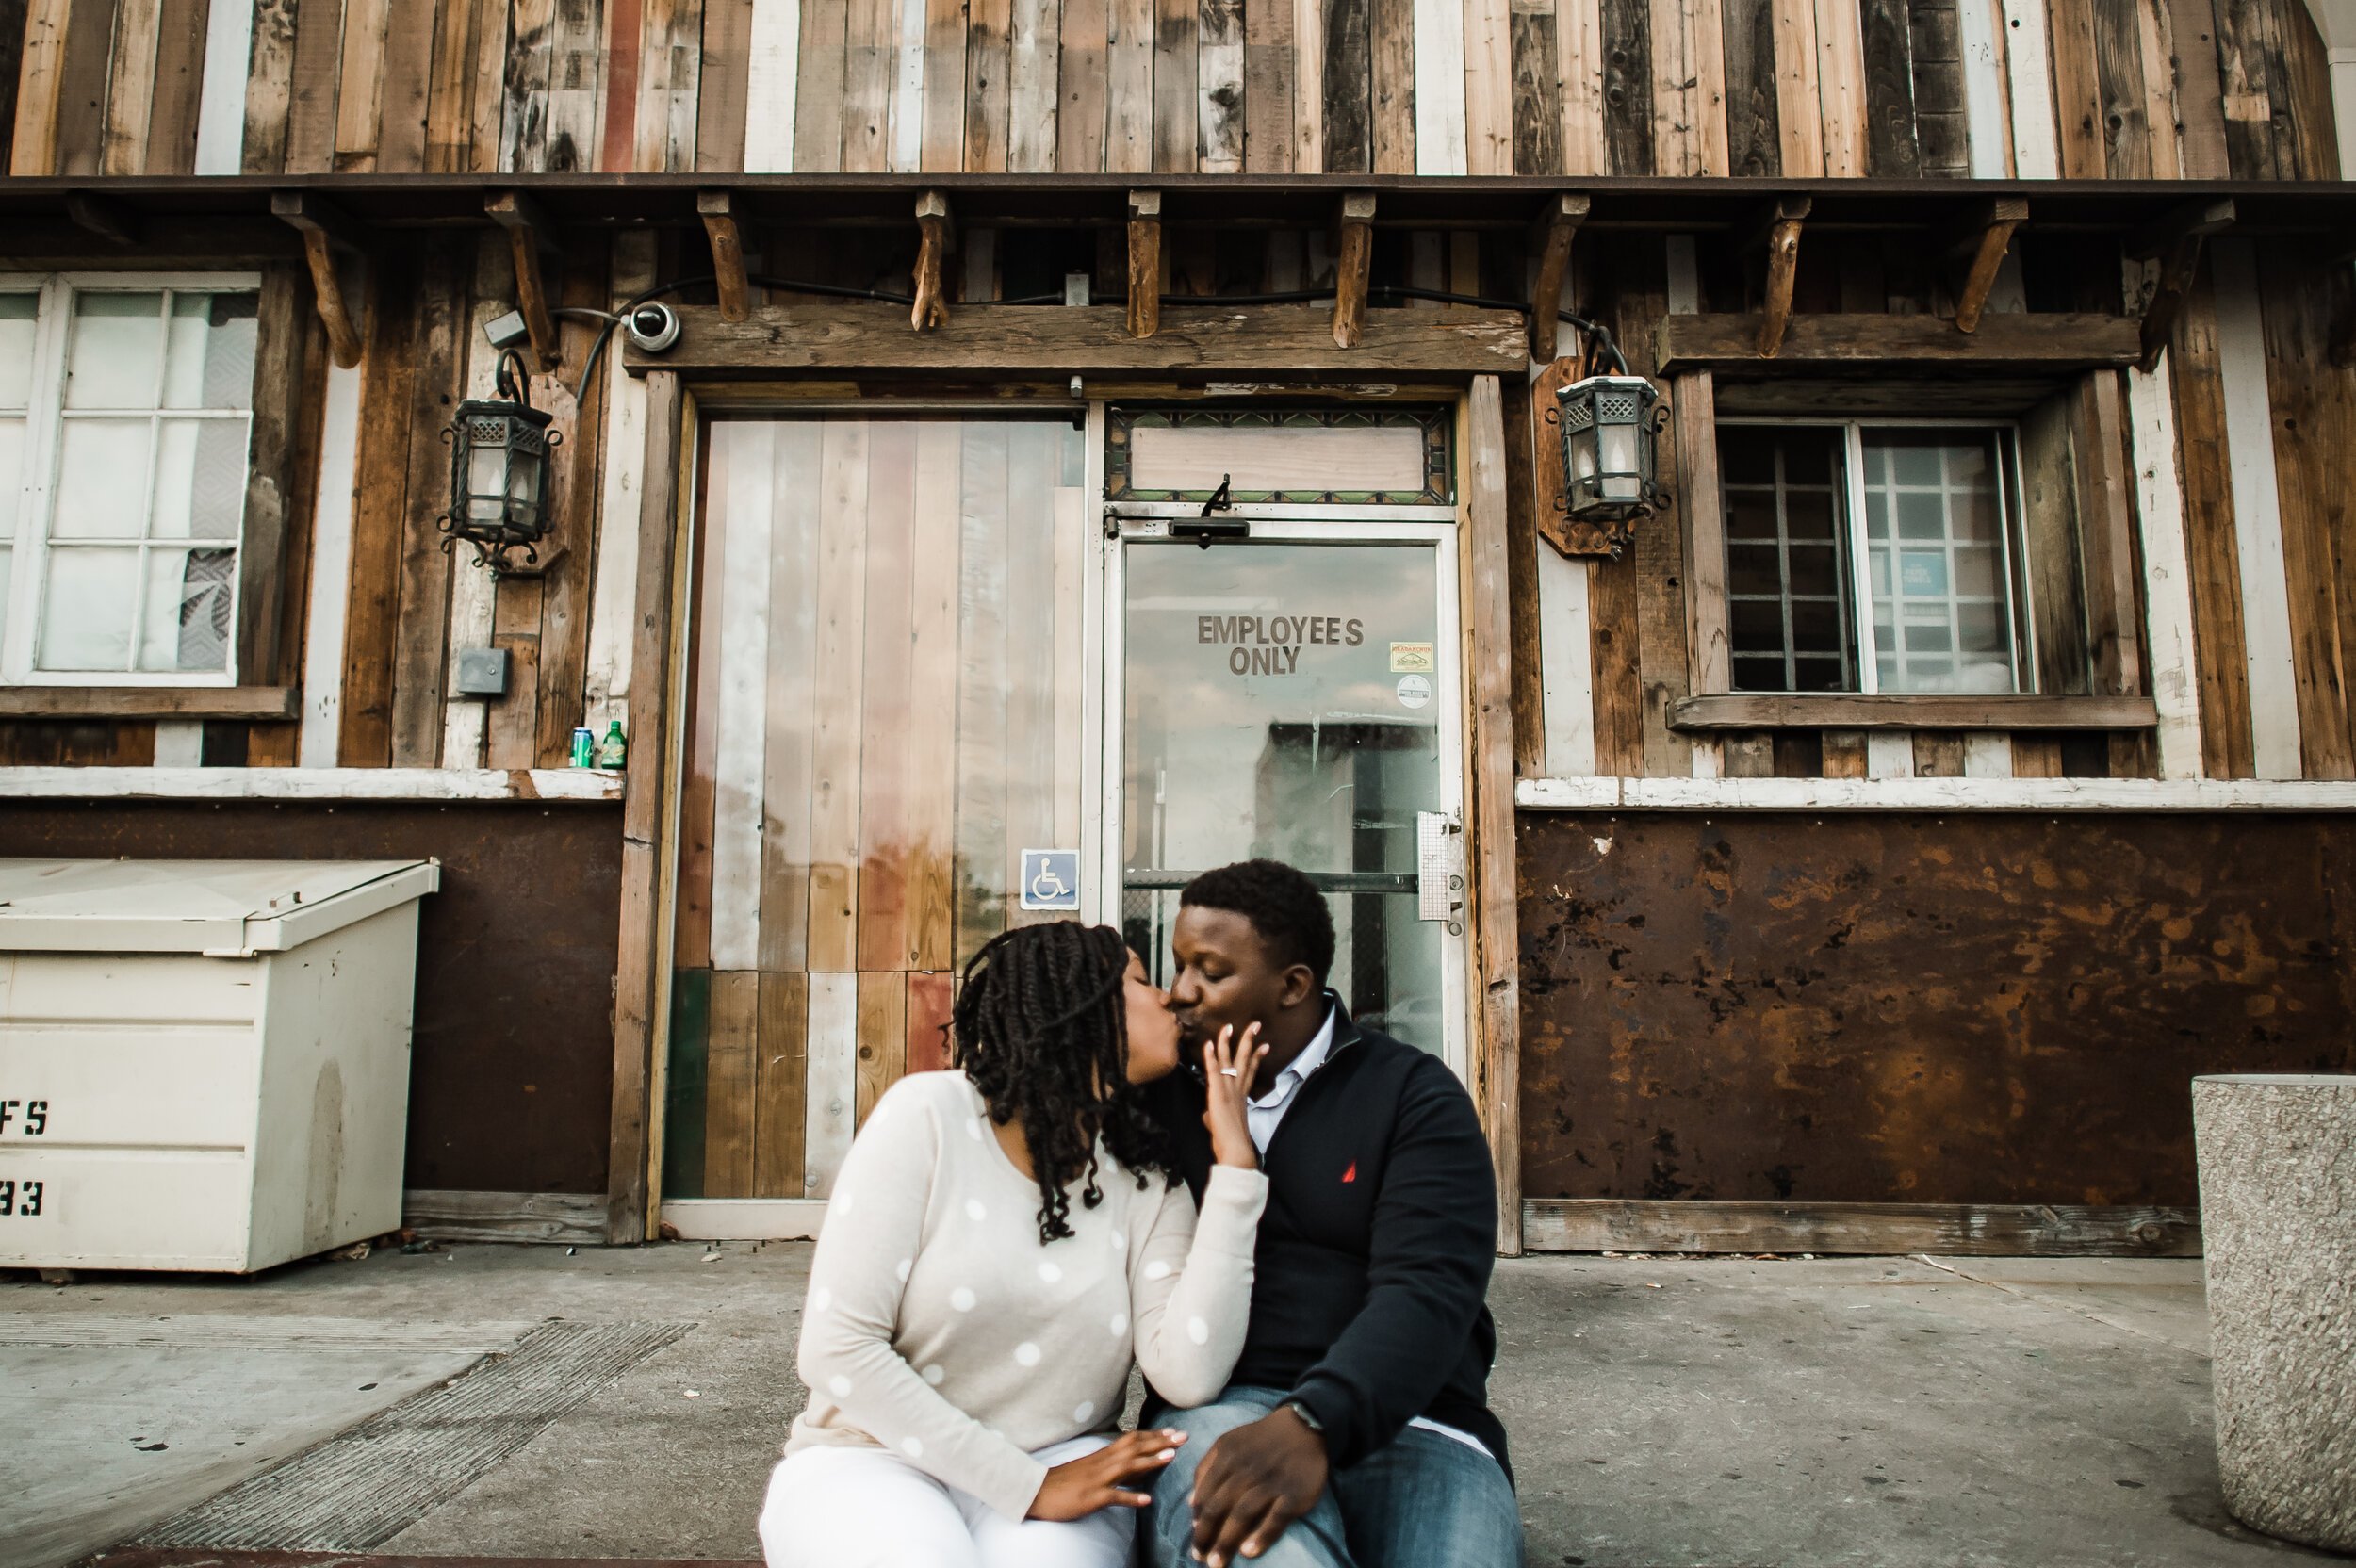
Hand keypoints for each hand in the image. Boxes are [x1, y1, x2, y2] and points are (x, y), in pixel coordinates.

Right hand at [1028, 1427, 1188, 1519]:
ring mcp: (1097, 1480)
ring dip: (1150, 1461)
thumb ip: (1110, 1465)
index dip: (1154, 1435)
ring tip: (1171, 1458)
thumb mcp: (1089, 1468)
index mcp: (1102, 1456)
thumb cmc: (1063, 1481)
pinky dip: (1131, 1498)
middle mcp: (1102, 1463)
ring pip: (1126, 1466)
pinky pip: (1113, 1497)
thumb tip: (1131, 1464)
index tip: (1174, 1431)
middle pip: (1134, 1447)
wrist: (1036, 1491)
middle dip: (1160, 1441)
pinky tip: (1147, 1501)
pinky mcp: (1091, 1497)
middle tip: (1184, 1436)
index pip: (1132, 1440)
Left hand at [1187, 1405, 1328, 1563]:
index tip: (1194, 1540)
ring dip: (1226, 1542)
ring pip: (1242, 1515)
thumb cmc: (1261, 1440)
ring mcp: (1271, 1481)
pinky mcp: (1294, 1493)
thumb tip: (1191, 1503)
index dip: (1197, 1521)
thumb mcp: (1228, 1443)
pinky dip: (1262, 1536)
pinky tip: (1249, 1552)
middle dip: (1206, 1536)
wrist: (1303, 1426)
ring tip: (1217, 1563)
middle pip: (1219, 1507)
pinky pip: (1276, 1518)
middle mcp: (1246, 1469)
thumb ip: (1207, 1468)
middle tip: (1200, 1557)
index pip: (1205, 1494)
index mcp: (1227, 1455)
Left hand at [1201, 1023, 1265, 1170]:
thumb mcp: (1221, 1125)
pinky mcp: (1217, 1094)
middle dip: (1249, 1041)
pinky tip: (1209, 1044)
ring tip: (1230, 1026)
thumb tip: (1208, 1115)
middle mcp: (1237, 1090)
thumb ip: (1215, 1115)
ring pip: (1229, 1060)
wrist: (1235, 1150)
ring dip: (1228, 1042)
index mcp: (1241, 1097)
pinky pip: (1214, 1071)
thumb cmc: (1229, 1142)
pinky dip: (1211, 1057)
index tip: (1264, 1045)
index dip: (1255, 1057)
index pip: (1250, 1071)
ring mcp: (1228, 1090)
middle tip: (1255, 1025)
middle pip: (1245, 1060)